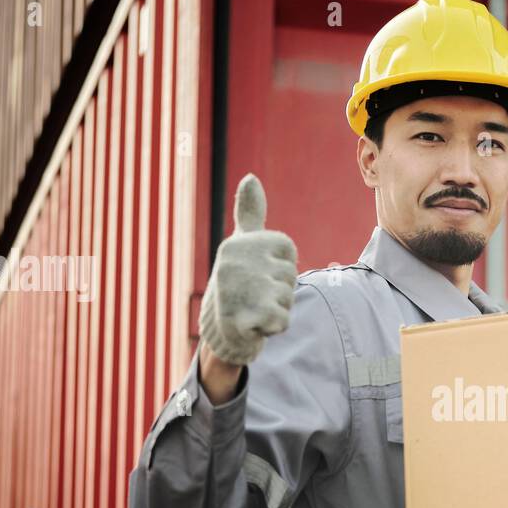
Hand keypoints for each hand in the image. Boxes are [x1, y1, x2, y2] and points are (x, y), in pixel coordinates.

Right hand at [198, 173, 297, 365]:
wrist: (217, 329)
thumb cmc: (235, 282)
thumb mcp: (242, 244)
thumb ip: (249, 213)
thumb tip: (250, 177)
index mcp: (241, 243)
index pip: (289, 252)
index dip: (280, 267)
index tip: (258, 274)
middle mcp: (239, 262)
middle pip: (290, 276)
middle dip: (280, 290)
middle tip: (254, 296)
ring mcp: (243, 290)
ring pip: (288, 298)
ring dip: (277, 309)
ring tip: (253, 309)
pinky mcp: (248, 317)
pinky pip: (283, 320)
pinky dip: (274, 327)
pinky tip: (255, 325)